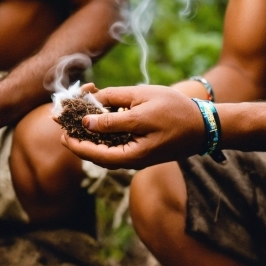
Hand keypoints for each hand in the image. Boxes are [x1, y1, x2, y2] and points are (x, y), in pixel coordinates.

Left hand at [60, 84, 206, 169]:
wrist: (204, 124)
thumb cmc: (175, 112)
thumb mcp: (142, 106)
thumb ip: (113, 114)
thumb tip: (87, 120)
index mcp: (131, 156)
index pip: (93, 153)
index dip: (74, 141)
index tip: (60, 129)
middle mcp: (131, 160)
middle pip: (96, 151)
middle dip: (79, 134)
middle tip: (65, 119)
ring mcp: (137, 153)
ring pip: (106, 146)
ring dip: (91, 131)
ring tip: (79, 113)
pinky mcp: (142, 146)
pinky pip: (117, 141)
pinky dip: (106, 129)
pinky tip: (101, 114)